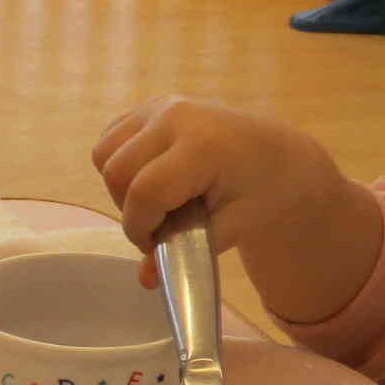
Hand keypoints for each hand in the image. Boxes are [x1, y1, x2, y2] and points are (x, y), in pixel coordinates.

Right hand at [90, 96, 383, 323]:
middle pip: (116, 172)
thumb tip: (145, 280)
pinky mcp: (152, 105)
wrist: (280, 157)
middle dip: (130, 211)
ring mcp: (162, 104)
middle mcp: (177, 115)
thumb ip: (187, 250)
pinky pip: (112, 139)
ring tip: (159, 203)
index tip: (155, 247)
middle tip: (161, 229)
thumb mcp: (232, 228)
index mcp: (203, 145)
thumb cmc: (261, 193)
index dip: (140, 228)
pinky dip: (121, 165)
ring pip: (105, 153)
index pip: (144, 192)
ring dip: (121, 188)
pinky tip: (154, 179)